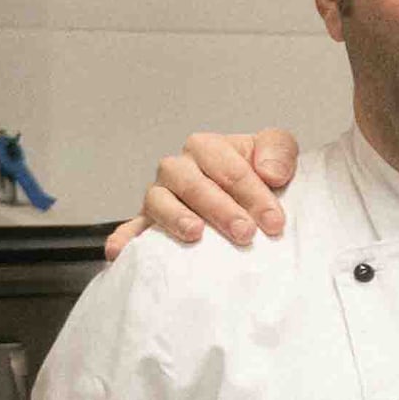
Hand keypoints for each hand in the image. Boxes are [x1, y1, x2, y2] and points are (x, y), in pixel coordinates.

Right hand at [107, 127, 300, 258]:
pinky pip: (132, 227)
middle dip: (220, 208)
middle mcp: (178, 169)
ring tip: (195, 234)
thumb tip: (270, 173)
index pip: (228, 168)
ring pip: (159, 201)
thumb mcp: (277, 150)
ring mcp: (161, 195)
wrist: (249, 195)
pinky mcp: (150, 222)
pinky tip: (120, 251)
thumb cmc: (260, 171)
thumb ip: (279, 151)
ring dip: (176, 217)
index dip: (253, 194)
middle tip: (245, 232)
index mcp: (207, 148)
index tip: (274, 222)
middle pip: (192, 184)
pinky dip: (125, 238)